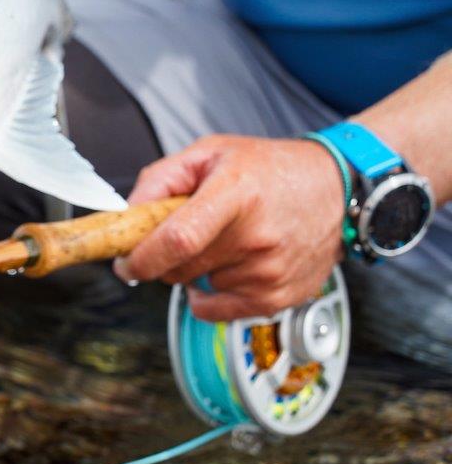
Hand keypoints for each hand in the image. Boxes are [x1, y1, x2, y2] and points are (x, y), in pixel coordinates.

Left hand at [113, 135, 344, 320]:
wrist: (339, 187)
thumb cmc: (269, 169)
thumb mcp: (210, 152)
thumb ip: (159, 179)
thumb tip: (123, 216)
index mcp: (235, 194)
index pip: (177, 240)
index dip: (140, 258)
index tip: (123, 262)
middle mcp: (255, 237)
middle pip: (177, 268)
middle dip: (161, 258)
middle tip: (177, 234)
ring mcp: (269, 272)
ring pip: (193, 286)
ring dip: (192, 270)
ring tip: (222, 239)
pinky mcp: (278, 298)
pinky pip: (215, 310)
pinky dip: (208, 293)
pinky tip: (228, 266)